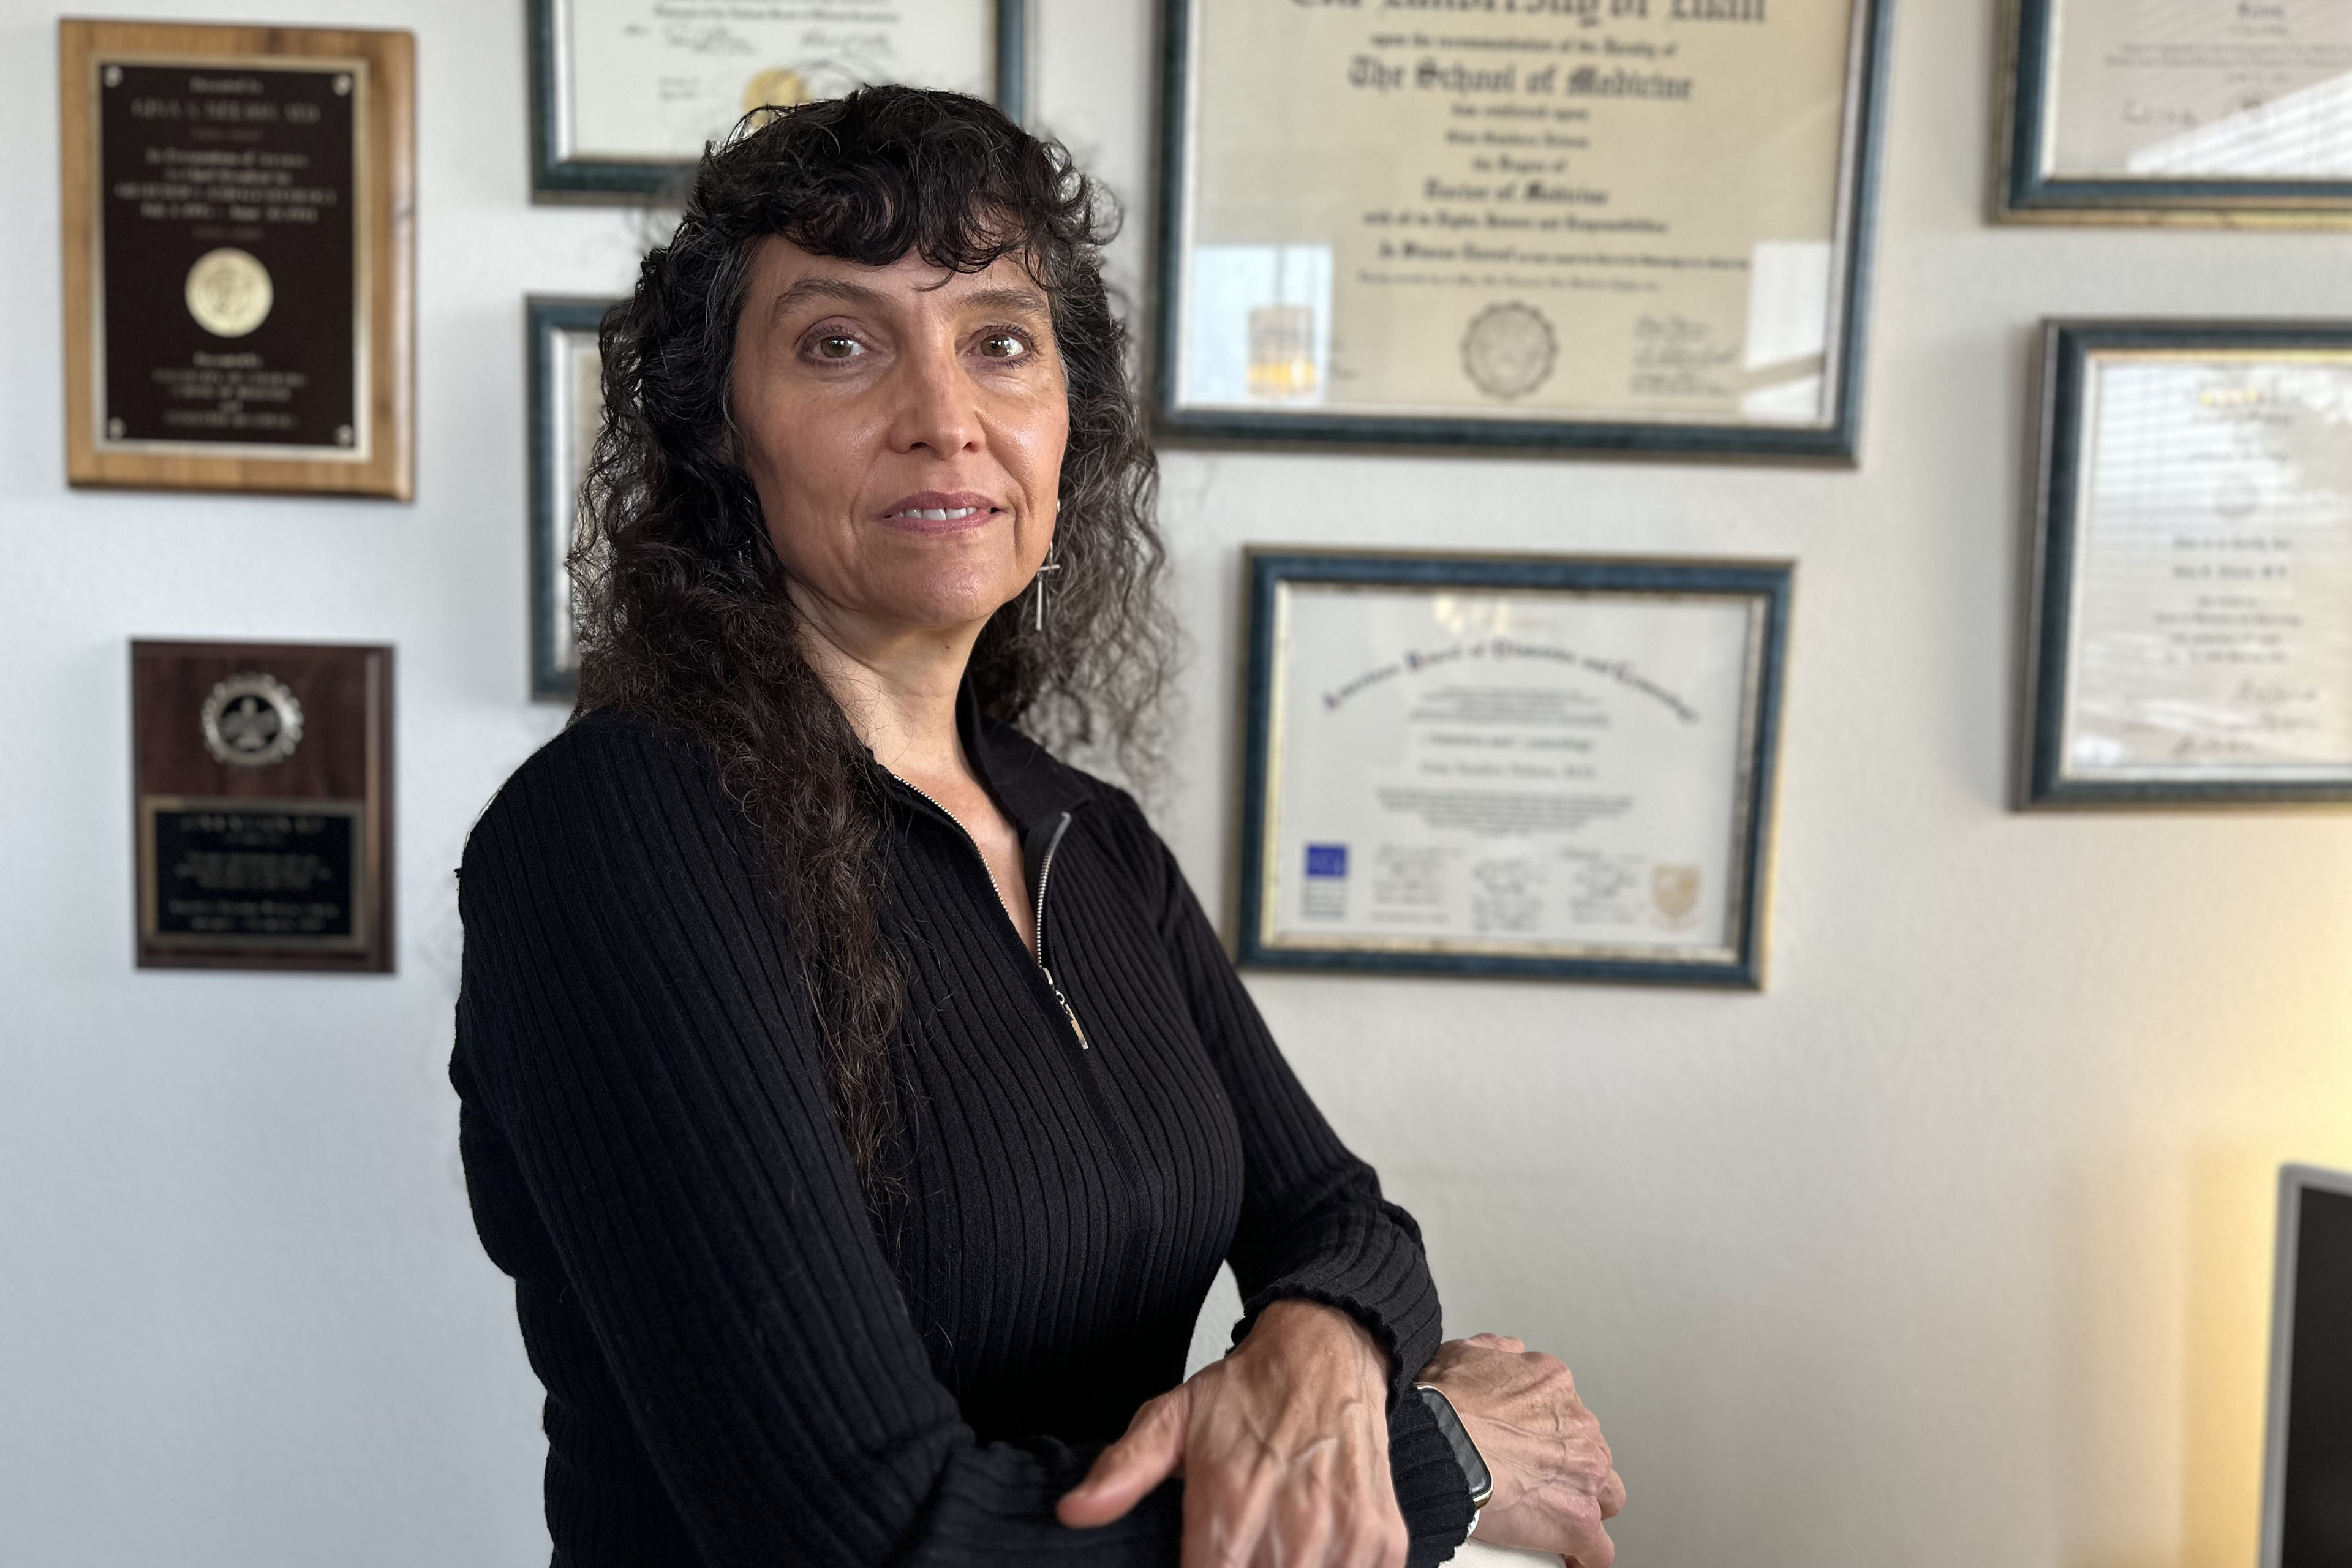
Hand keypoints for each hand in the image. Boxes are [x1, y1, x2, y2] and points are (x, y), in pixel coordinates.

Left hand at [1058, 1299, 1407, 1567]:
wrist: (1327, 1349)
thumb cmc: (1249, 1392)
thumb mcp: (1171, 1419)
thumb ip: (1123, 1471)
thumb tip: (1073, 1511)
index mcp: (1229, 1513)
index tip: (1197, 1560)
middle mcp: (1290, 1533)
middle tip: (1235, 1552)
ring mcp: (1344, 1540)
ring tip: (1269, 1549)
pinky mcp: (1383, 1543)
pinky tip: (1310, 1552)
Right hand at [1416, 1334, 1622, 1567]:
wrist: (1437, 1444)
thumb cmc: (1443, 1404)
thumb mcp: (1466, 1353)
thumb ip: (1498, 1351)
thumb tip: (1510, 1354)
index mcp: (1554, 1385)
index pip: (1568, 1413)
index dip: (1550, 1434)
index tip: (1531, 1447)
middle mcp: (1578, 1427)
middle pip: (1591, 1453)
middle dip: (1570, 1468)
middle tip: (1538, 1481)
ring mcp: (1583, 1474)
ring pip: (1607, 1496)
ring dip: (1586, 1505)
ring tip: (1558, 1517)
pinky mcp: (1576, 1519)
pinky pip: (1598, 1548)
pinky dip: (1586, 1555)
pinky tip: (1574, 1559)